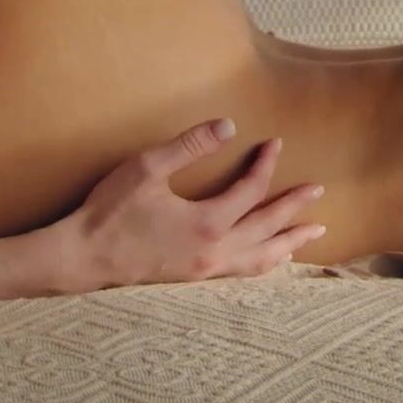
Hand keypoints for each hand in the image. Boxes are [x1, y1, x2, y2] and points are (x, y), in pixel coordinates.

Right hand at [39, 118, 326, 292]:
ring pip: (260, 258)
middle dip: (294, 207)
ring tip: (313, 233)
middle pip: (268, 226)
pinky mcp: (194, 277)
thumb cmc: (111, 210)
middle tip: (318, 190)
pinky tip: (271, 258)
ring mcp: (206, 269)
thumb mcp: (147, 168)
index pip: (252, 190)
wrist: (83, 257)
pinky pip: (242, 271)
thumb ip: (189, 146)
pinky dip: (264, 262)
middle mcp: (214, 251)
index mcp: (207, 222)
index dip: (266, 164)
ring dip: (289, 242)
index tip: (274, 144)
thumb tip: (228, 125)